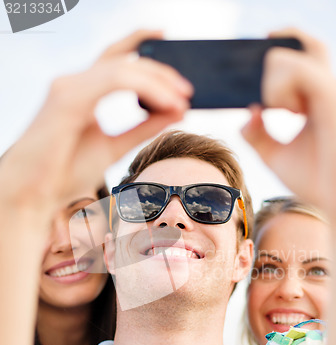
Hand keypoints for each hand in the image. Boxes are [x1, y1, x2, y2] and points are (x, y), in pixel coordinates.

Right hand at [0, 30, 192, 218]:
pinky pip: (115, 81)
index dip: (144, 48)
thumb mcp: (114, 147)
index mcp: (82, 92)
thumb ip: (144, 128)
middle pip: (124, 61)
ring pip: (122, 68)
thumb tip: (178, 110)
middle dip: (161, 71)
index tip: (176, 58)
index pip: (116, 60)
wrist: (34, 194)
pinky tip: (166, 102)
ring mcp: (68, 87)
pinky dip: (146, 89)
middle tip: (189, 90)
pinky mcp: (67, 99)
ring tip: (182, 98)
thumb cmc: (65, 172)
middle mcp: (73, 83)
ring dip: (158, 81)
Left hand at [242, 28, 335, 222]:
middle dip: (268, 54)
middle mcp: (324, 88)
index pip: (297, 54)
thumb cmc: (316, 180)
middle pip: (299, 42)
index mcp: (314, 98)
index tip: (247, 69)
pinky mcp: (333, 99)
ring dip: (271, 81)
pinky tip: (284, 112)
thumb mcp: (275, 156)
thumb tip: (245, 114)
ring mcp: (330, 90)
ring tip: (278, 111)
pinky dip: (279, 88)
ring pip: (291, 56)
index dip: (274, 49)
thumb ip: (258, 134)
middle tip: (261, 93)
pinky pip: (298, 71)